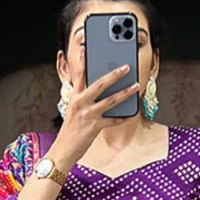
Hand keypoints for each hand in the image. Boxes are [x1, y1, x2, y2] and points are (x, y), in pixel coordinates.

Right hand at [52, 39, 140, 168]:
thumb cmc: (69, 132)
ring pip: (111, 100)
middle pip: (100, 84)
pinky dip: (123, 117)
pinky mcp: (95, 127)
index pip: (79, 75)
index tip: (86, 47)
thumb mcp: (74, 112)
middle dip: (115, 74)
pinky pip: (113, 120)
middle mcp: (81, 103)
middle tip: (126, 66)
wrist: (63, 151)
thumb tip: (101, 92)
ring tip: (136, 86)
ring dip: (125, 92)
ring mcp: (88, 115)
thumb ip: (85, 100)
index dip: (83, 60)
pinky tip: (132, 112)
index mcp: (74, 97)